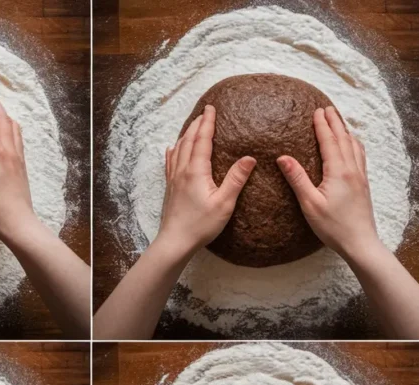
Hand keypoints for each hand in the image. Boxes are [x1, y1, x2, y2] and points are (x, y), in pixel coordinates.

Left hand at [158, 105, 256, 256]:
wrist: (175, 242)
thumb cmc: (201, 225)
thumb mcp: (225, 203)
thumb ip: (236, 179)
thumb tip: (249, 158)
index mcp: (196, 171)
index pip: (202, 140)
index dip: (208, 122)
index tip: (211, 108)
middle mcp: (182, 171)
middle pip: (188, 141)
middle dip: (197, 125)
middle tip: (205, 112)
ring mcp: (173, 179)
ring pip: (178, 150)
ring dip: (186, 135)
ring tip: (192, 126)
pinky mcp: (170, 188)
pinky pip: (170, 163)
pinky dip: (173, 152)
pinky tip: (171, 149)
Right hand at [278, 107, 379, 260]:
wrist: (359, 241)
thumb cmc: (332, 226)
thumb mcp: (309, 203)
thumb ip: (297, 178)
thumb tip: (283, 157)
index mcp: (338, 171)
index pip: (330, 141)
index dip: (322, 126)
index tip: (316, 111)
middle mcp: (352, 169)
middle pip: (344, 139)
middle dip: (335, 122)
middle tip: (327, 109)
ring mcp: (360, 176)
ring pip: (354, 146)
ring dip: (345, 131)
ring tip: (339, 122)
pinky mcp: (363, 183)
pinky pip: (359, 156)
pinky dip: (354, 144)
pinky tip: (352, 145)